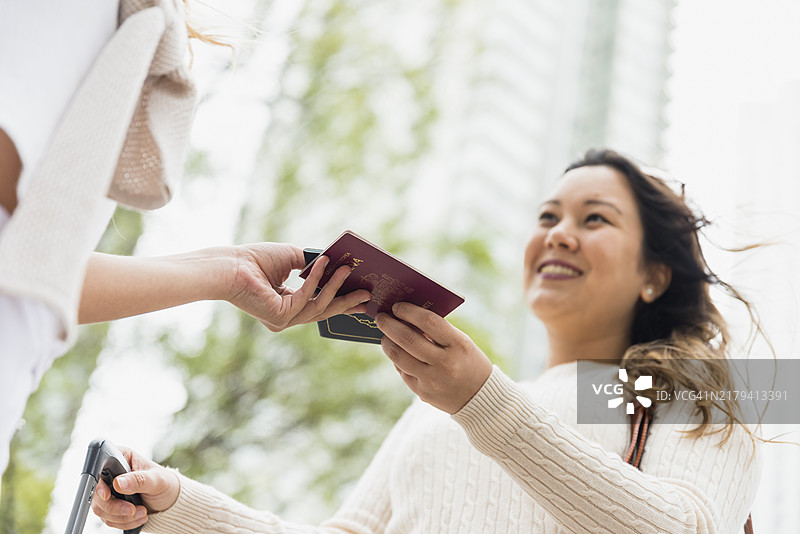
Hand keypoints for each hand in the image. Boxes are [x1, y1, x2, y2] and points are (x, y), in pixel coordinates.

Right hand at [91, 447, 178, 530]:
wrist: (168, 499)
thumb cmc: (165, 483)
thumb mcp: (156, 479)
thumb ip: (139, 480)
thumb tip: (119, 482)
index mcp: (121, 457)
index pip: (100, 469)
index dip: (99, 484)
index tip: (108, 496)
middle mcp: (111, 473)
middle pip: (97, 493)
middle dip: (115, 507)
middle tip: (133, 509)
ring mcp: (109, 490)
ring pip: (101, 509)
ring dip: (121, 516)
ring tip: (142, 513)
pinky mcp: (110, 505)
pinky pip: (108, 518)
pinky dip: (123, 522)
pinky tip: (138, 517)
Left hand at [226, 243, 370, 331]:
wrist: (230, 266)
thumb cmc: (253, 260)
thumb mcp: (290, 258)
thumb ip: (312, 263)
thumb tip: (334, 262)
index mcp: (286, 305)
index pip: (318, 305)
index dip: (340, 300)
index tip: (360, 296)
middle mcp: (285, 317)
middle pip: (323, 311)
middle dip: (347, 302)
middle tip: (367, 295)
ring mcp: (283, 320)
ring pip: (318, 306)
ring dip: (336, 286)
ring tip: (349, 269)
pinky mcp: (280, 317)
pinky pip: (307, 297)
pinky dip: (317, 279)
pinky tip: (325, 263)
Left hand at [376, 302, 492, 413]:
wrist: (481, 398)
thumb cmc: (469, 362)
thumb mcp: (462, 342)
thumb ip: (438, 331)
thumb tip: (407, 317)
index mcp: (458, 345)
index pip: (428, 322)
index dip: (409, 311)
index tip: (397, 306)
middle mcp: (445, 363)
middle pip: (407, 339)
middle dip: (389, 325)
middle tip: (381, 317)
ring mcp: (432, 380)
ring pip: (399, 357)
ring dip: (387, 342)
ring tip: (385, 335)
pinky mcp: (423, 393)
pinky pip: (403, 372)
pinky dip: (397, 359)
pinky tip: (397, 352)